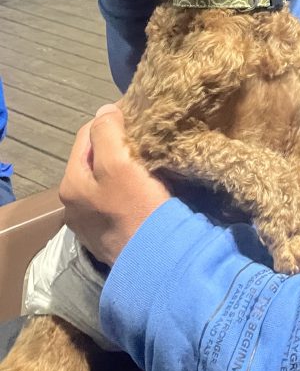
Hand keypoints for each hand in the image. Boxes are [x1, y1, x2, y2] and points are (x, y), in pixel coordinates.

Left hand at [59, 104, 170, 266]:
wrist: (157, 259)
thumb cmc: (137, 207)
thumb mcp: (119, 162)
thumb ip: (106, 132)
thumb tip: (105, 110)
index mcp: (70, 183)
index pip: (87, 134)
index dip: (112, 120)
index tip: (138, 117)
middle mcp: (73, 205)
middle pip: (96, 158)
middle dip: (117, 144)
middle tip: (145, 139)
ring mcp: (90, 223)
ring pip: (106, 179)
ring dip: (124, 166)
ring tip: (148, 161)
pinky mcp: (110, 235)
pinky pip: (117, 199)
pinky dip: (129, 188)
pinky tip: (147, 187)